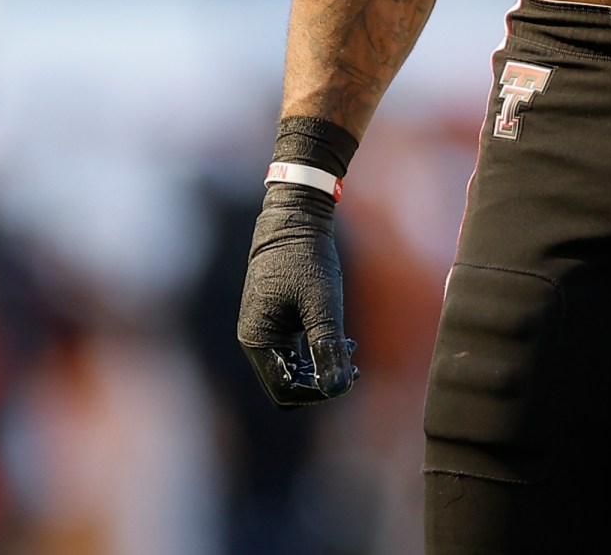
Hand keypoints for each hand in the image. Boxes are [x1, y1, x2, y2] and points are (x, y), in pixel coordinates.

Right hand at [236, 184, 357, 406]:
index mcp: (257, 340)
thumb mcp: (322, 303)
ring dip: (322, 367)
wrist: (295, 219)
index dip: (316, 392)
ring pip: (294, 371)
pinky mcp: (278, 322)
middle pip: (288, 384)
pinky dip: (318, 352)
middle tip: (353, 365)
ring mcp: (266, 332)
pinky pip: (296, 354)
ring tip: (350, 349)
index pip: (284, 390)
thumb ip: (328, 347)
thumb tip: (337, 390)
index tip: (349, 375)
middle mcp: (256, 340)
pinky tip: (343, 340)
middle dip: (320, 381)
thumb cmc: (306, 258)